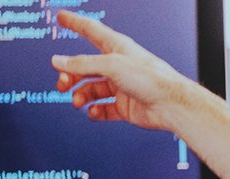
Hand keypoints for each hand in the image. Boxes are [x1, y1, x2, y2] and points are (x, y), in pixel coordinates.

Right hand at [50, 10, 198, 129]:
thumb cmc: (152, 79)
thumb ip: (82, 64)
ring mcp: (121, 87)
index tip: (62, 17)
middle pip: (85, 67)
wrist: (171, 106)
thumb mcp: (111, 65)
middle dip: (70, 75)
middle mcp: (118, 66)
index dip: (75, 23)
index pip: (91, 31)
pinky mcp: (124, 106)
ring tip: (78, 101)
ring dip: (81, 95)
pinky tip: (94, 111)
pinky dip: (95, 111)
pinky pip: (103, 108)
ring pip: (92, 89)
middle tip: (62, 84)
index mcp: (117, 48)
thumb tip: (58, 61)